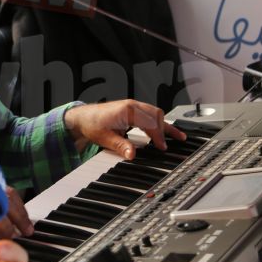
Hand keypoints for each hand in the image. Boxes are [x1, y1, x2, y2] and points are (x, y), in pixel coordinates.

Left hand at [63, 99, 186, 159]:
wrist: (83, 117)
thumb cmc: (92, 124)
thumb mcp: (105, 138)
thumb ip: (120, 146)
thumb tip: (132, 155)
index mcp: (127, 110)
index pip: (150, 122)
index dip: (158, 136)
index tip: (162, 147)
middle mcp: (132, 106)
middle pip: (156, 115)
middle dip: (166, 129)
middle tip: (174, 142)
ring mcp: (133, 107)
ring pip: (155, 113)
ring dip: (165, 125)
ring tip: (178, 136)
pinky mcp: (133, 111)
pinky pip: (150, 115)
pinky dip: (159, 123)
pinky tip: (165, 130)